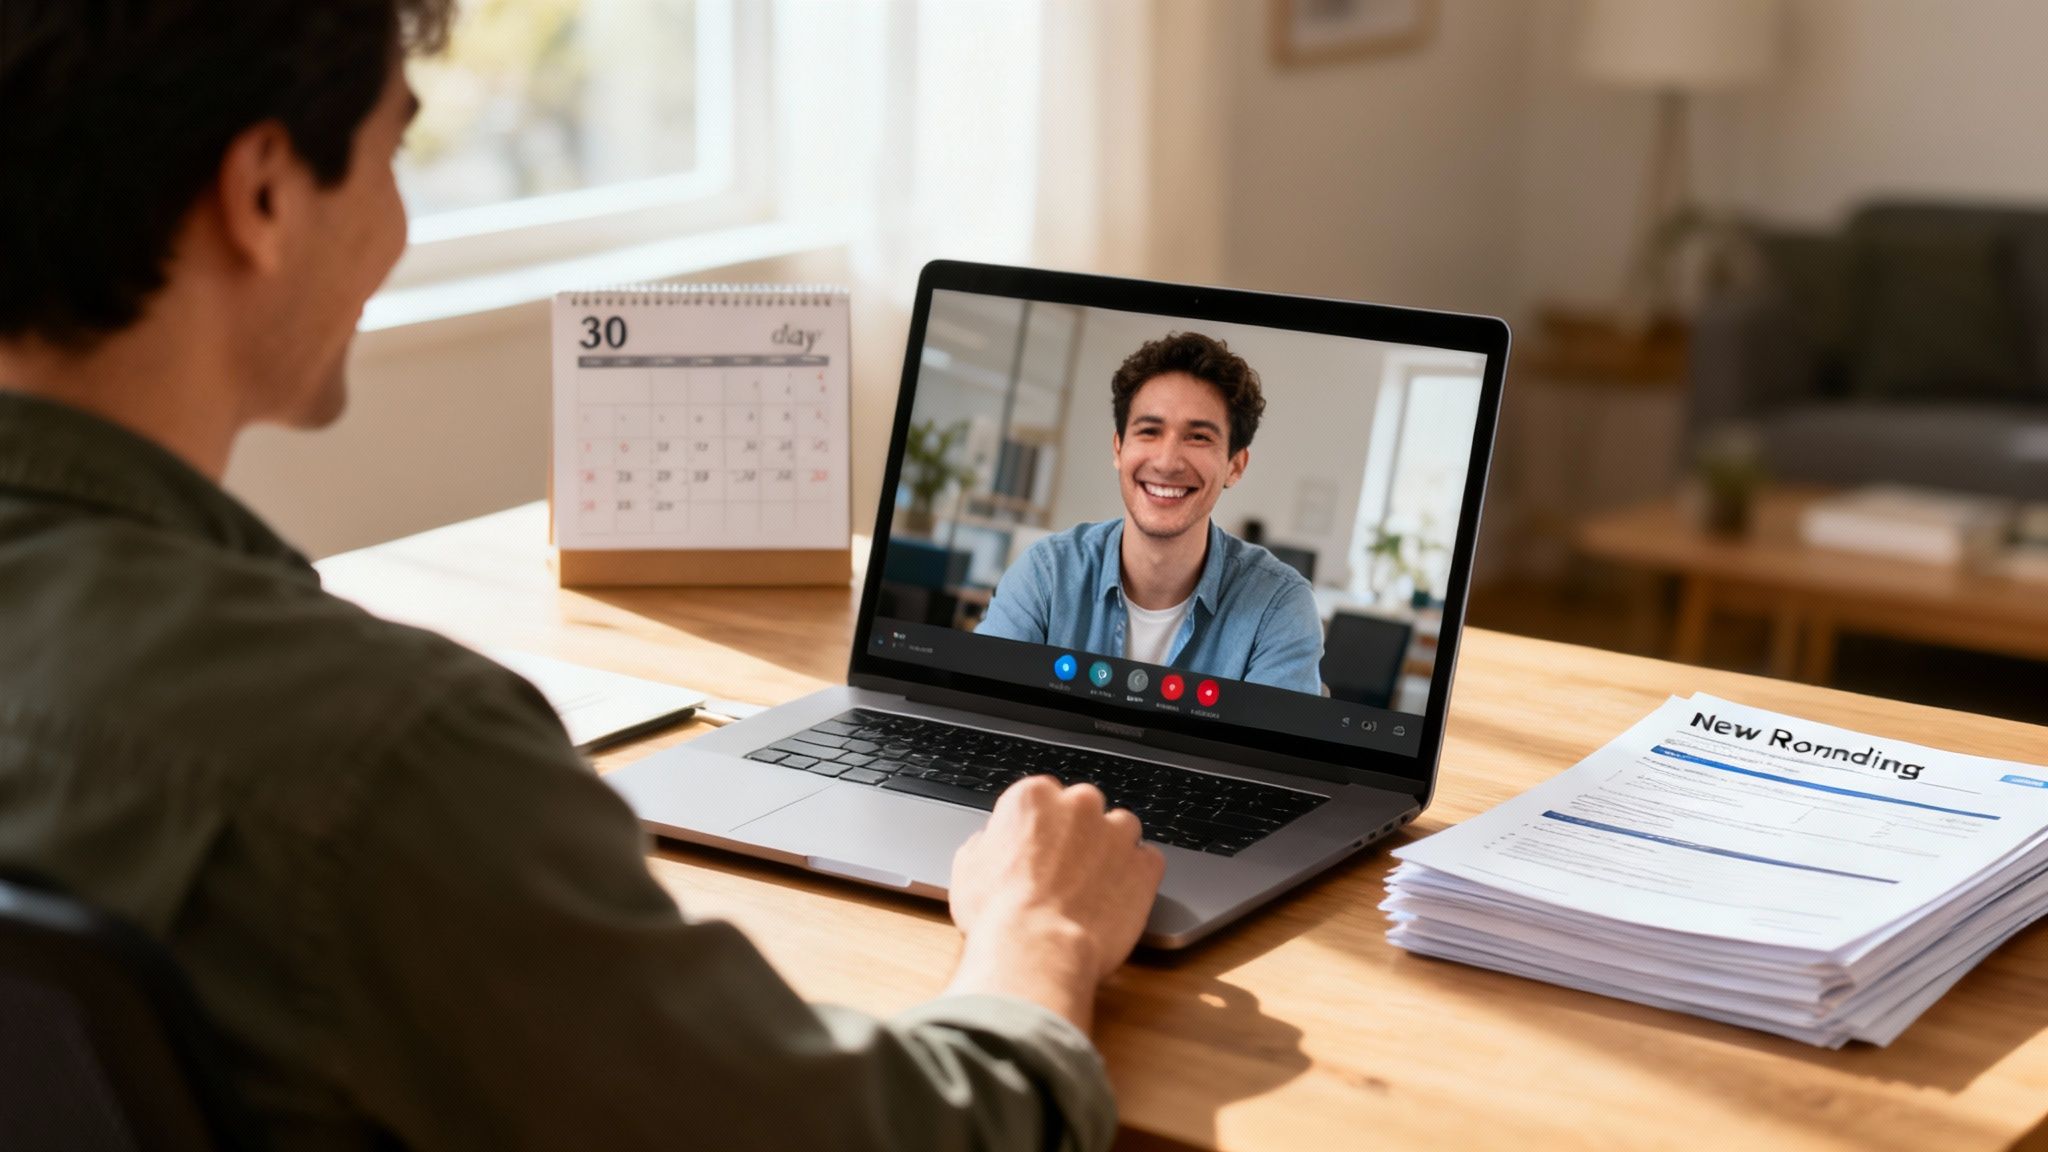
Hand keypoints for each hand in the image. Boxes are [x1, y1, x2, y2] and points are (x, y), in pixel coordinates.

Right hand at [945, 776, 1165, 1029]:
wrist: (1037, 949)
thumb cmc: (998, 913)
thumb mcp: (968, 868)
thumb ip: (988, 842)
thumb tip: (992, 843)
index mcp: (1033, 797)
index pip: (1044, 797)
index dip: (1041, 827)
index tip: (1039, 849)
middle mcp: (1079, 804)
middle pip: (1085, 809)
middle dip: (1078, 834)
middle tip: (1064, 871)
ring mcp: (1117, 832)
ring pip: (1122, 829)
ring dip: (1111, 850)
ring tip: (1094, 887)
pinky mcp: (1145, 864)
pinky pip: (1147, 861)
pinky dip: (1137, 877)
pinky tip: (1117, 900)